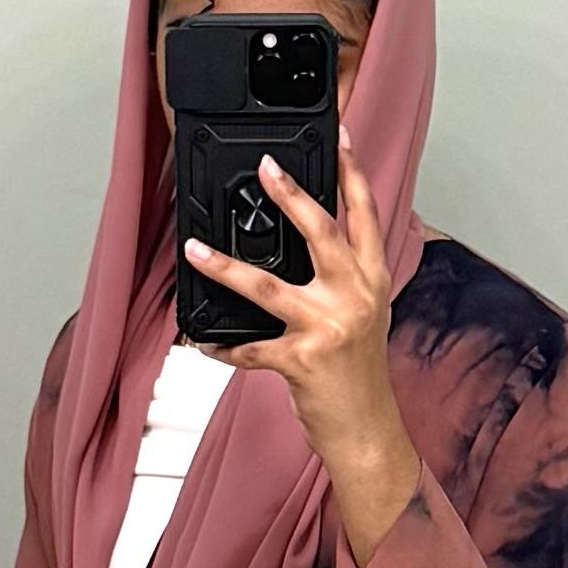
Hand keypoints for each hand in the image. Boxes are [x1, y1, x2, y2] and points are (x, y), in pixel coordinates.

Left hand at [184, 126, 422, 567]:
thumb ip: (346, 277)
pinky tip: (201, 339)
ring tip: (195, 249)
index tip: (342, 136)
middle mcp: (354, 298)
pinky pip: (249, 347)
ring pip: (268, 286)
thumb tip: (312, 239)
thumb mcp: (365, 315)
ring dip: (225, 267)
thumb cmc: (360, 374)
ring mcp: (328, 328)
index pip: (366, 216)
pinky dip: (221, 344)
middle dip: (293, 195)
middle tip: (268, 166)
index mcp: (372, 281)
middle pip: (322, 233)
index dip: (354, 173)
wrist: (367, 431)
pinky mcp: (301, 361)